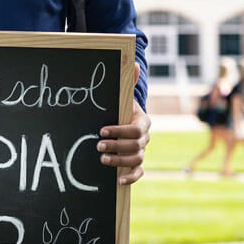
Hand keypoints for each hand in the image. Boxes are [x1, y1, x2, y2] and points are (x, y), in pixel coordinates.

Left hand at [97, 64, 150, 185]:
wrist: (127, 119)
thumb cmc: (123, 107)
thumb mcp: (124, 95)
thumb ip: (128, 80)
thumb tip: (134, 63)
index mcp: (143, 121)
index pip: (135, 129)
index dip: (120, 131)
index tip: (102, 130)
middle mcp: (145, 138)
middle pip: (135, 146)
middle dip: (116, 146)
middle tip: (98, 145)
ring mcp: (142, 151)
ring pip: (136, 159)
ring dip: (119, 161)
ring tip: (102, 159)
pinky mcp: (137, 163)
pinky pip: (139, 173)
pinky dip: (131, 178)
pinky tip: (118, 181)